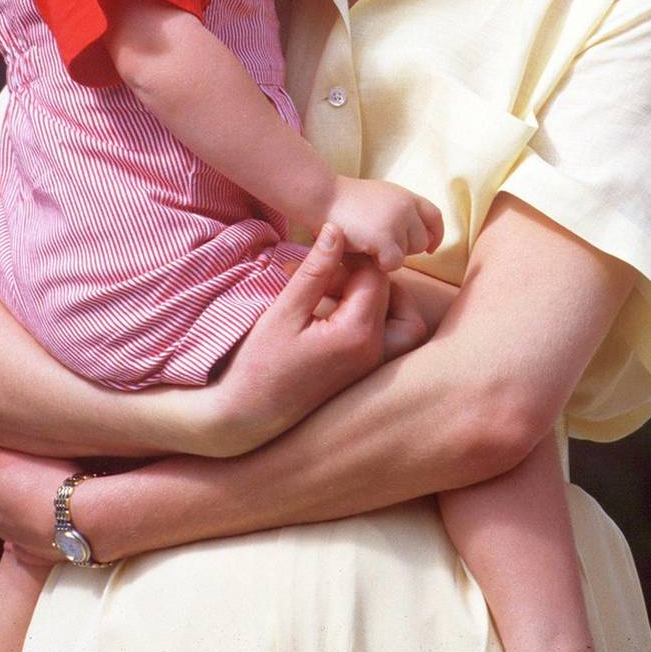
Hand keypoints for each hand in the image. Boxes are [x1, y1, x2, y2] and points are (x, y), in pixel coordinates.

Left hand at [0, 440, 73, 564]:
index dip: (11, 460)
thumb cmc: (50, 482)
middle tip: (43, 473)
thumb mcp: (11, 454)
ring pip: (18, 512)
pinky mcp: (32, 553)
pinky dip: (40, 524)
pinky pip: (32, 533)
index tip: (29, 458)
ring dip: (29, 504)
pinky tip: (54, 516)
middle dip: (19, 482)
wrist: (81, 519)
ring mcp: (12, 539)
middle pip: (3, 492)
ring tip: (53, 493)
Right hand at [190, 223, 394, 455]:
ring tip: (335, 292)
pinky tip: (334, 314)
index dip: (351, 258)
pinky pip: (388, 342)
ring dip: (379, 300)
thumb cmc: (259, 365)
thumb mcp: (285, 311)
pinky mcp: (364, 377)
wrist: (247, 419)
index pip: (375, 277)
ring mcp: (372, 370)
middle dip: (367, 278)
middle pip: (397, 299)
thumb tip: (336, 231)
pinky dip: (373, 320)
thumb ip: (315, 270)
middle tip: (330, 276)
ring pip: (403, 324)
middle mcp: (374, 355)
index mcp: (357, 335)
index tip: (321, 255)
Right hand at [327, 176, 443, 271]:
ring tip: (370, 244)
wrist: (322, 197)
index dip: (435, 234)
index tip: (429, 247)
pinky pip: (394, 263)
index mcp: (406, 196)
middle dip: (405, 248)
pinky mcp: (384, 238)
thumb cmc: (346, 202)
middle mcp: (406, 207)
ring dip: (391, 255)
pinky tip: (366, 253)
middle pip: (422, 240)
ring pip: (408, 254)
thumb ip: (400, 211)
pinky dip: (381, 264)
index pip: (435, 217)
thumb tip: (422, 239)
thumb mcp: (381, 197)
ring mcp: (396, 222)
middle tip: (381, 245)